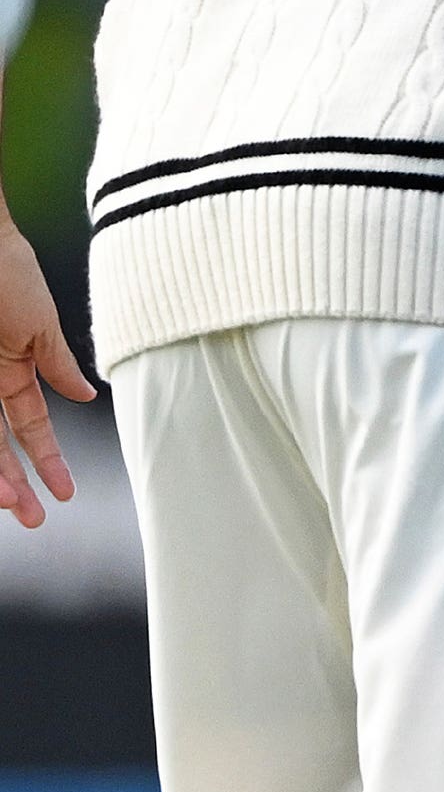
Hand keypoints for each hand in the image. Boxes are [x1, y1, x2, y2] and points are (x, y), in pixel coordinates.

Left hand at [0, 217, 91, 529]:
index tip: (62, 492)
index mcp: (11, 369)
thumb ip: (59, 364)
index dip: (47, 461)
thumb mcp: (40, 323)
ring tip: (11, 506)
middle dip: (17, 484)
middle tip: (33, 518)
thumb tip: (88, 394)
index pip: (30, 427)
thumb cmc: (7, 272)